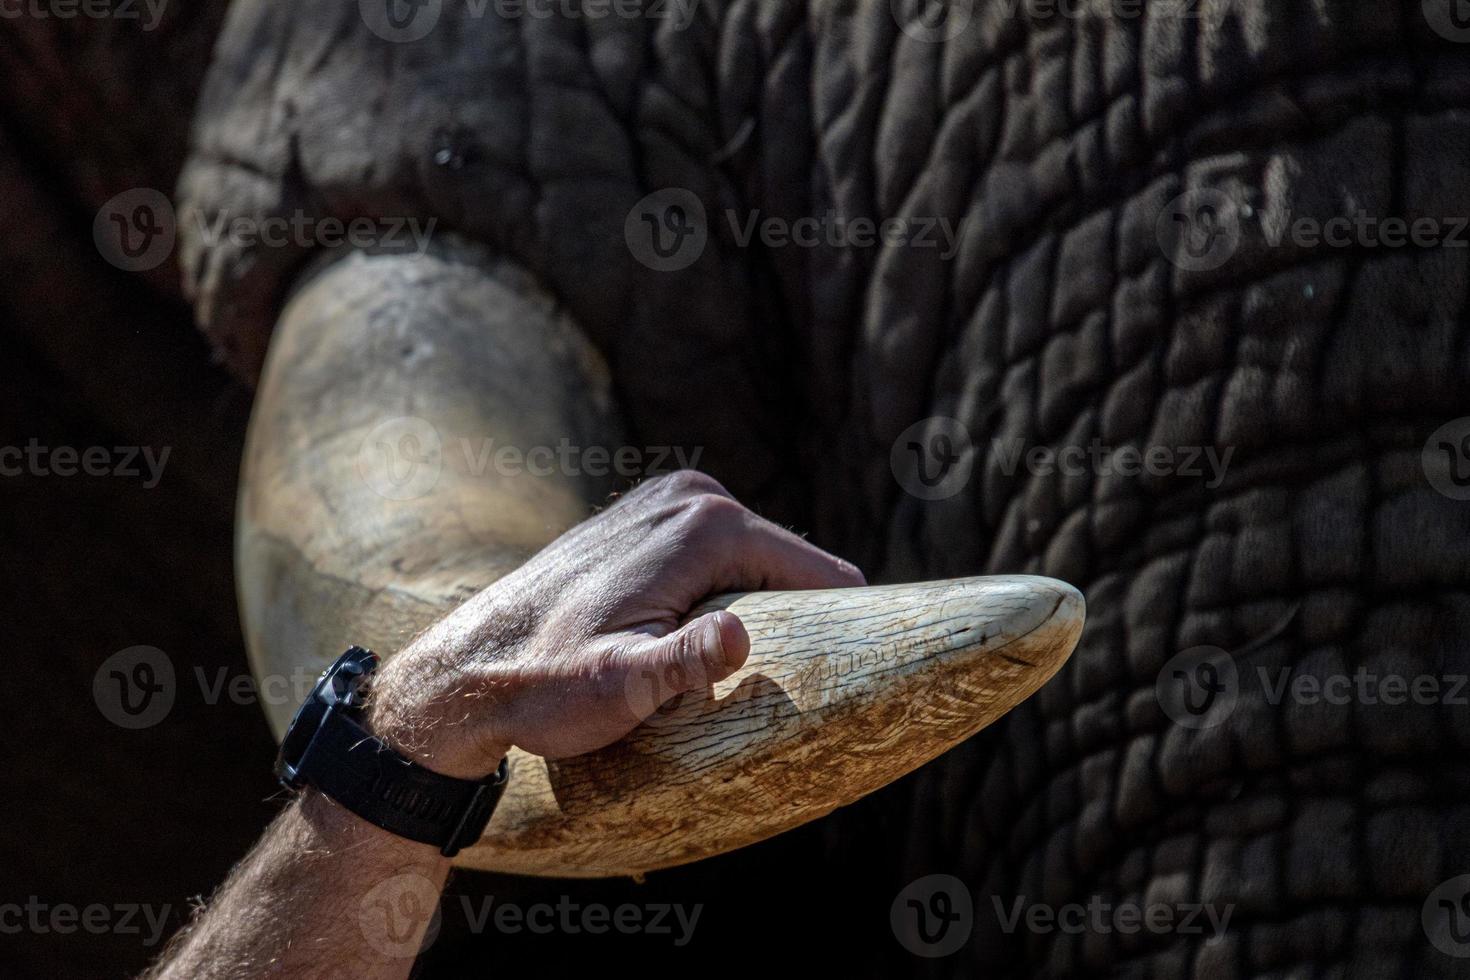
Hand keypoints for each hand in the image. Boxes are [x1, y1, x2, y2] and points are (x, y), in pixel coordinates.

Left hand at [364, 472, 864, 776]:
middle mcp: (692, 495)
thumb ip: (685, 661)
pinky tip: (699, 643)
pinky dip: (724, 595)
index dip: (840, 627)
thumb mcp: (621, 684)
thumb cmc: (545, 684)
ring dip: (759, 611)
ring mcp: (667, 500)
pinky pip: (719, 556)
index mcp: (706, 525)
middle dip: (797, 619)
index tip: (847, 680)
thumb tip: (741, 635)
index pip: (820, 573)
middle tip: (782, 690)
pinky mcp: (648, 517)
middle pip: (790, 564)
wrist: (468, 669)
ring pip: (755, 561)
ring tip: (735, 673)